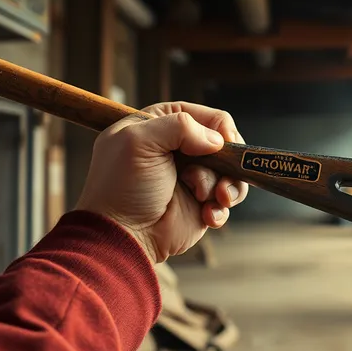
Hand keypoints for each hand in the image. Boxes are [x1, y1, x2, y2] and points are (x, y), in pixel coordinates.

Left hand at [75, 102, 248, 262]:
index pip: (205, 115)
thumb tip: (216, 140)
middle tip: (223, 174)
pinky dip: (220, 208)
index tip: (223, 144)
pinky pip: (226, 201)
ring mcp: (192, 178)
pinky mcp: (201, 204)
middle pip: (224, 144)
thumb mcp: (139, 141)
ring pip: (230, 173)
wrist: (121, 235)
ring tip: (213, 198)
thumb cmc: (122, 187)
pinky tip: (206, 215)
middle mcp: (179, 150)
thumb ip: (180, 126)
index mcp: (162, 125)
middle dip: (227, 160)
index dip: (219, 127)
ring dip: (226, 185)